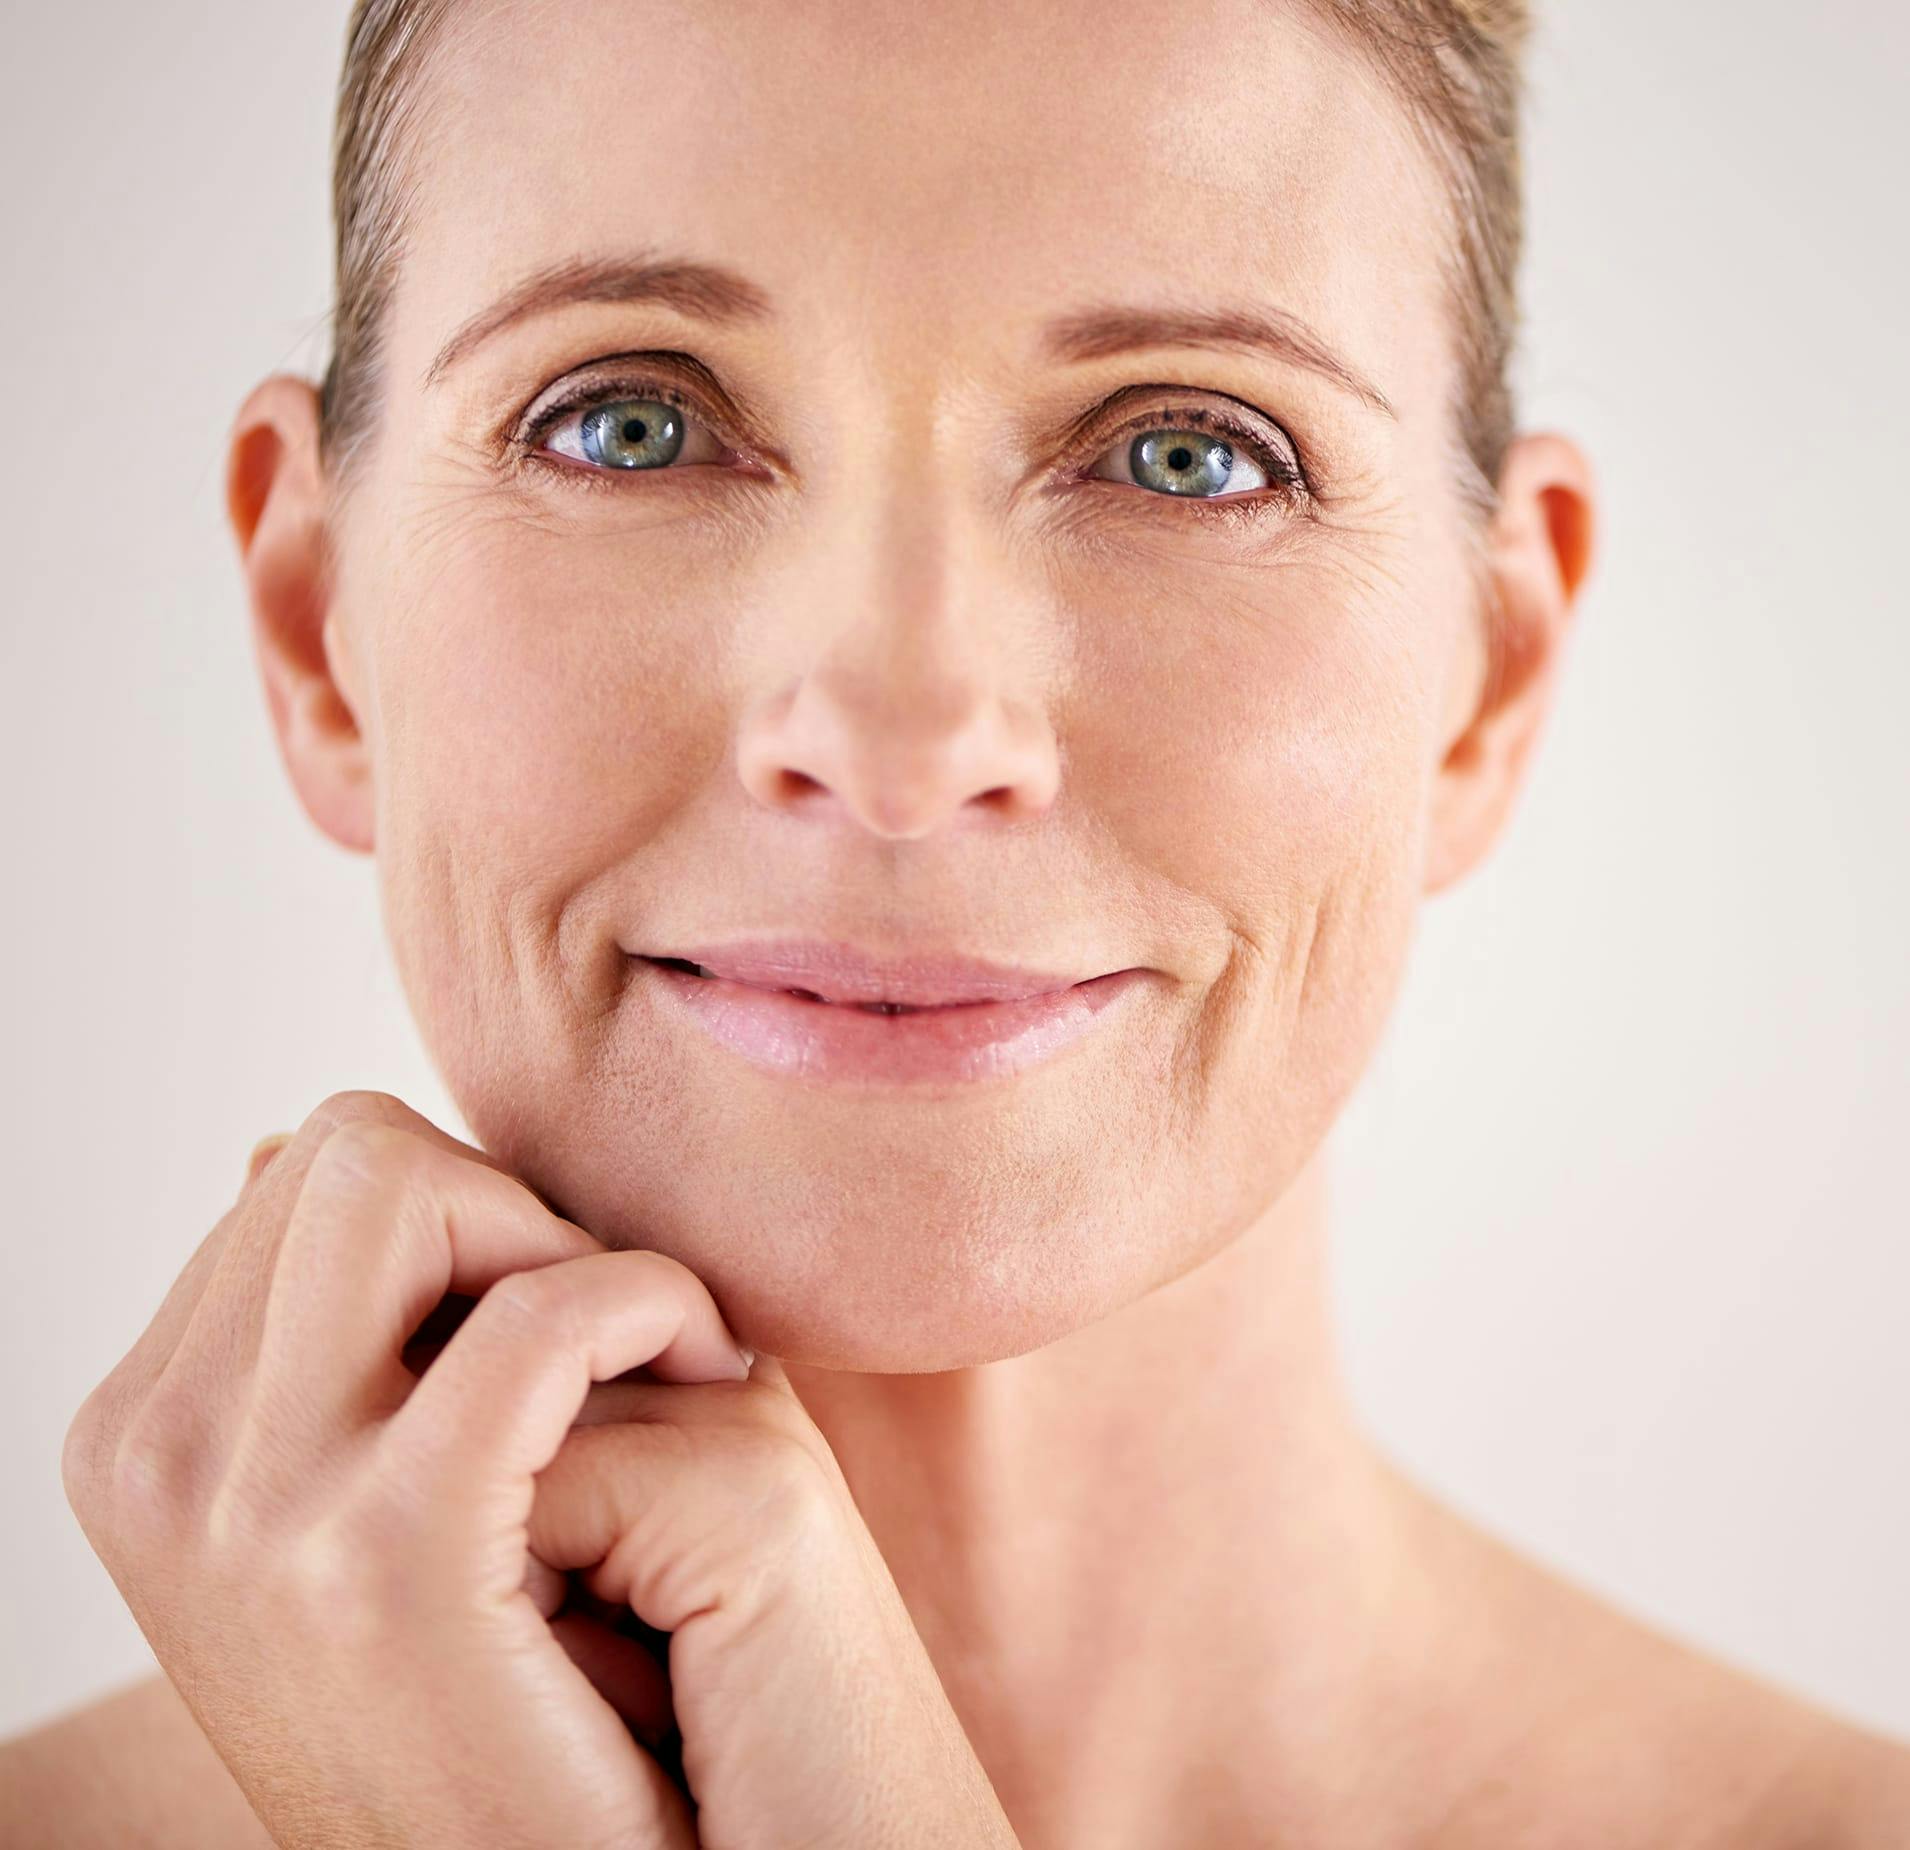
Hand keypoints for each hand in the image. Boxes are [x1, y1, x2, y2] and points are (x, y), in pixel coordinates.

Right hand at [61, 1090, 1017, 1848]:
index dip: (464, 1221)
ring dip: (565, 1246)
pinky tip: (708, 1369)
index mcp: (142, 1433)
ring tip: (645, 1354)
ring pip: (408, 1181)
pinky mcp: (387, 1559)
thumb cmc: (484, 1676)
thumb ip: (309, 1331)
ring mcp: (249, 1512)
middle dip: (503, 1211)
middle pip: (351, 1150)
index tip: (549, 1317)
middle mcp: (156, 1460)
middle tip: (605, 1328)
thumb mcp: (338, 1497)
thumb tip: (267, 1146)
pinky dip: (646, 1301)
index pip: (310, 1172)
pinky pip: (538, 1314)